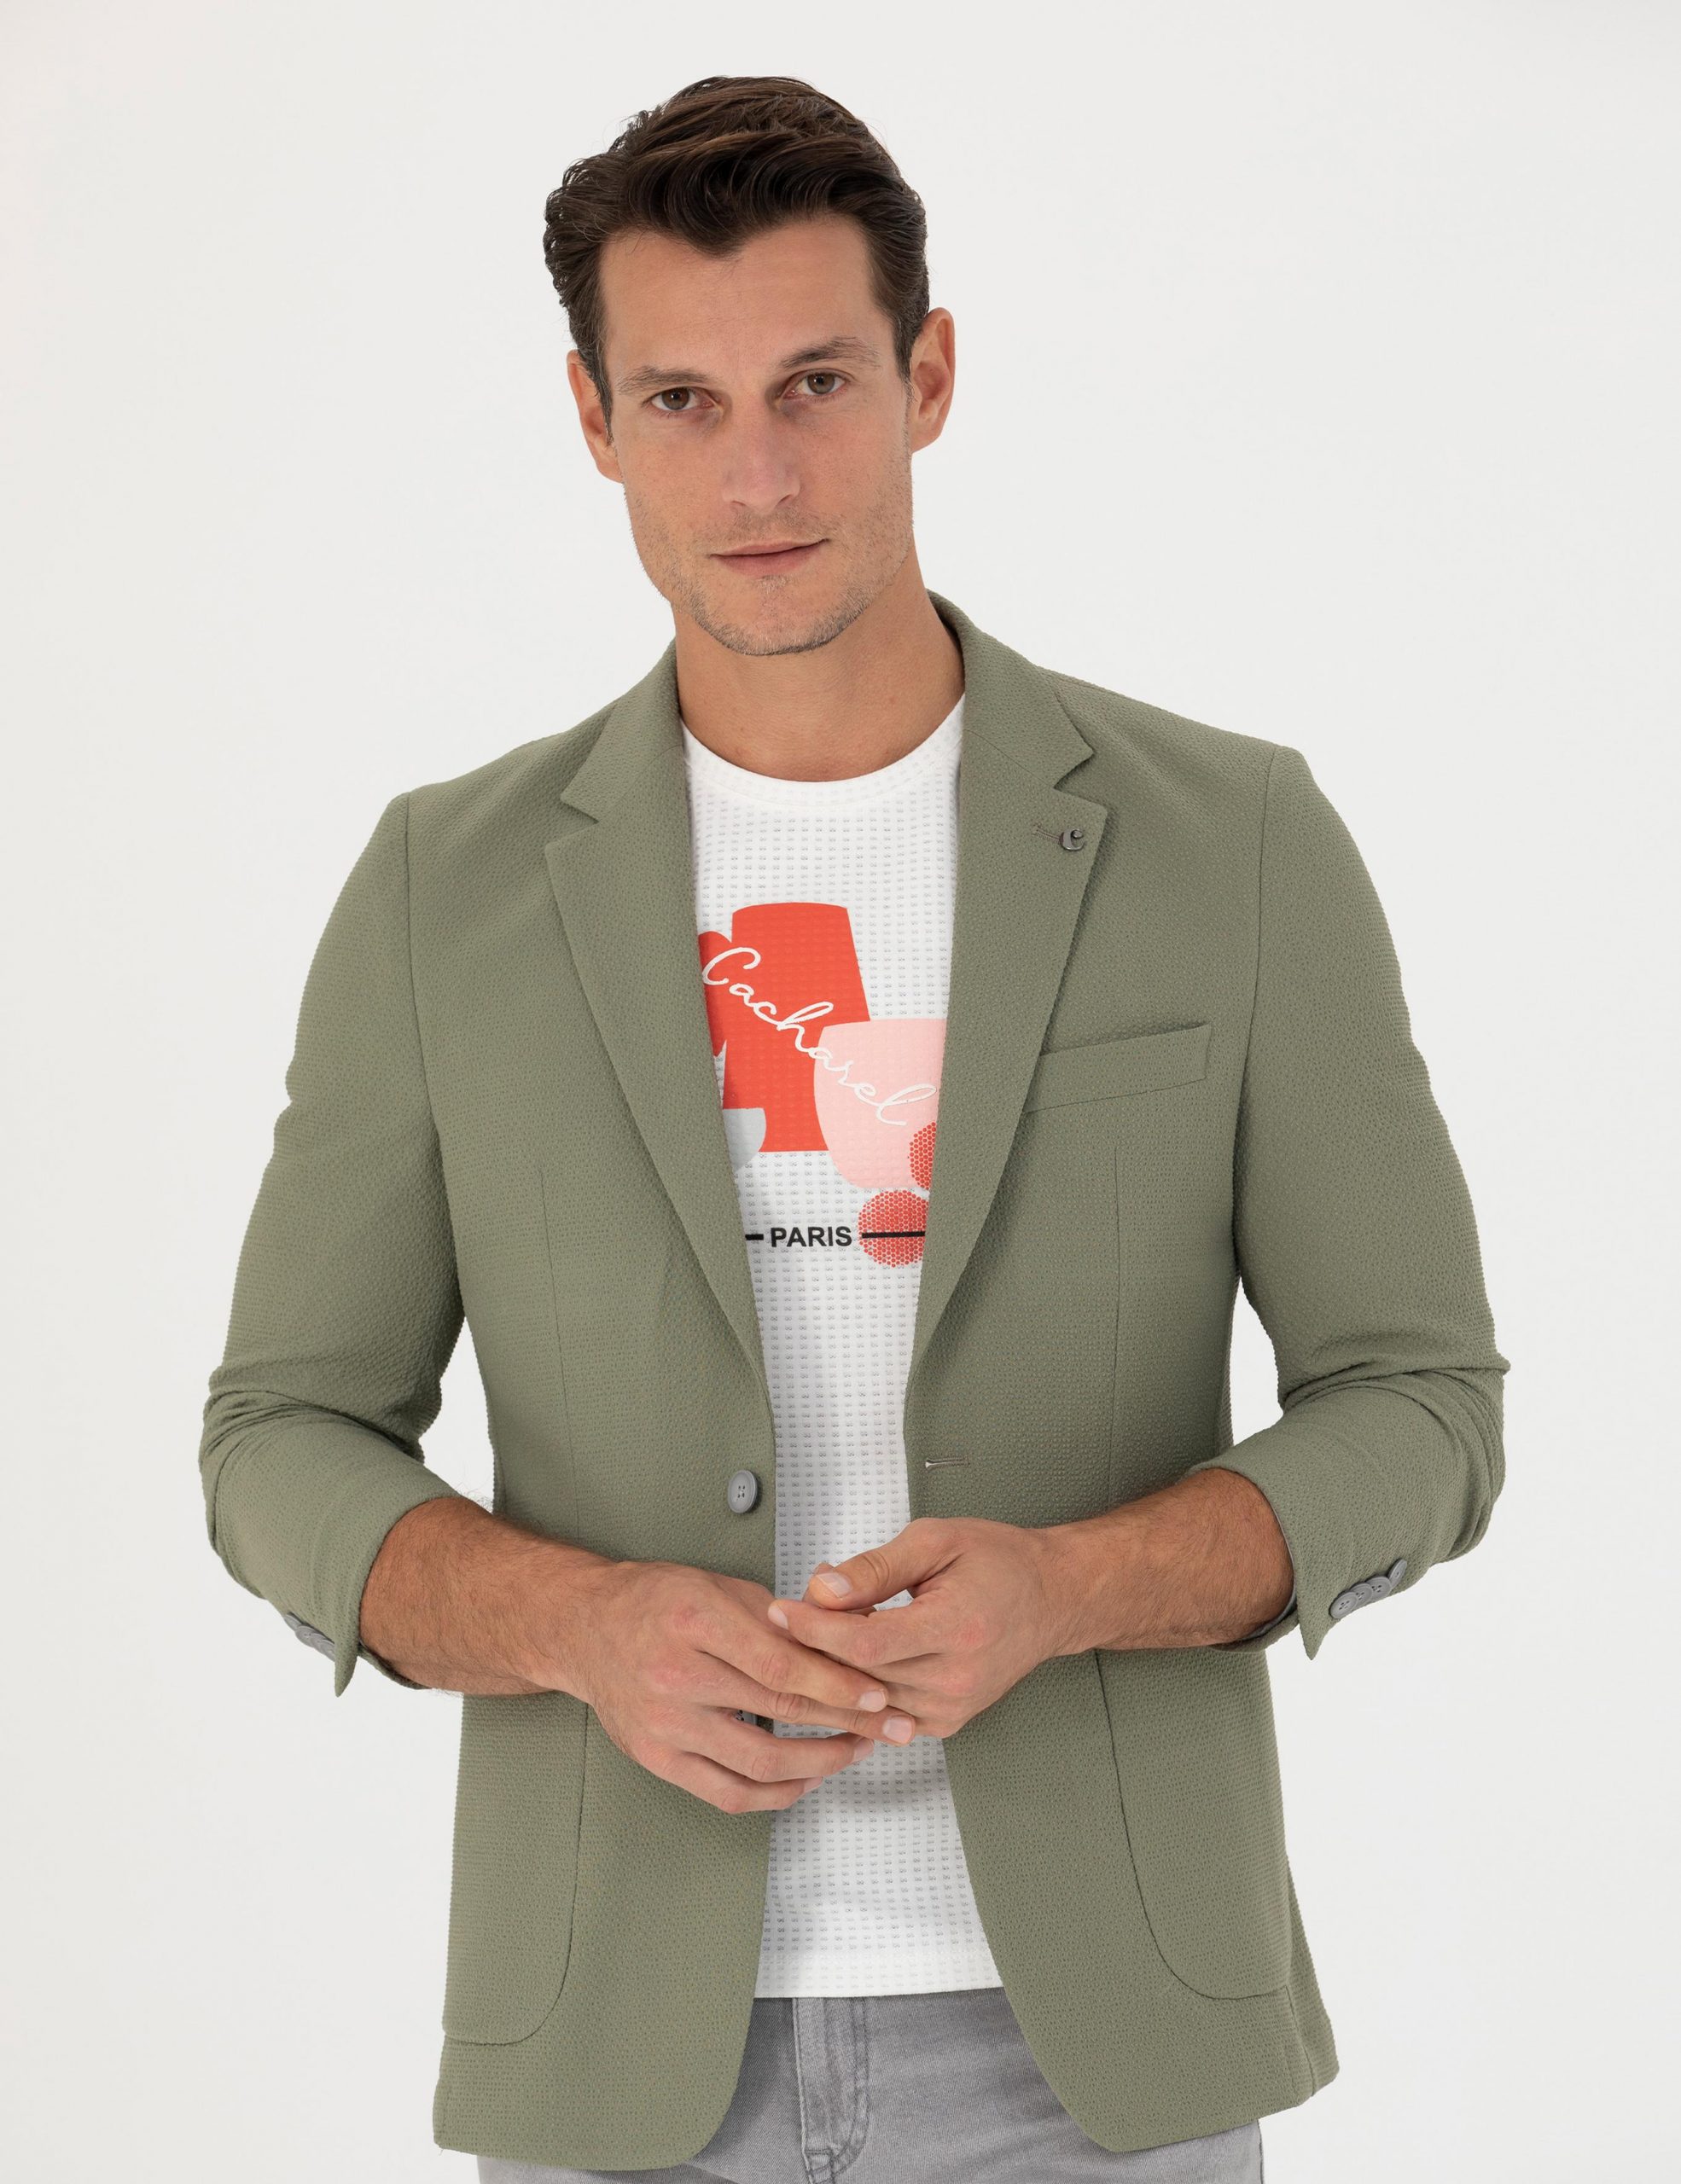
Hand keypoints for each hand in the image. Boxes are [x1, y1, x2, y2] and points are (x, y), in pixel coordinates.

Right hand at [569, 1559, 916, 1814]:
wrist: (585, 1628)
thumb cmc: (654, 1600)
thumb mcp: (718, 1588)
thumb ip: (778, 1620)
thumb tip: (842, 1648)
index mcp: (695, 1623)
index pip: (782, 1667)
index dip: (837, 1686)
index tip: (878, 1695)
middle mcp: (675, 1678)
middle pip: (779, 1714)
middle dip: (846, 1724)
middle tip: (887, 1726)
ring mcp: (663, 1725)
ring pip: (758, 1765)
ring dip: (819, 1764)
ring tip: (853, 1751)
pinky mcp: (656, 1759)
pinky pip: (726, 1793)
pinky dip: (774, 1794)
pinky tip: (805, 1779)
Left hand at [765, 1516, 1069, 1742]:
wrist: (1051, 1598)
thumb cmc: (998, 1562)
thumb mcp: (935, 1541)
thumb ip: (875, 1569)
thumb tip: (821, 1590)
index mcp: (957, 1627)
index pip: (865, 1644)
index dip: (814, 1629)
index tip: (781, 1609)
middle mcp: (957, 1678)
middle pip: (860, 1676)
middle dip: (814, 1646)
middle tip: (789, 1614)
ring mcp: (953, 1707)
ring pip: (867, 1701)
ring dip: (832, 1669)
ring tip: (817, 1629)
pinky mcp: (948, 1722)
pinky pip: (884, 1716)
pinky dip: (859, 1690)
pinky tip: (845, 1660)